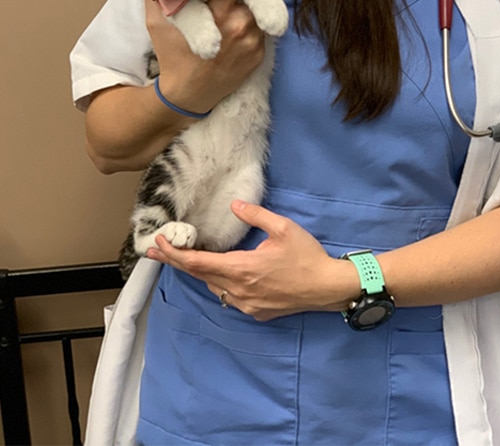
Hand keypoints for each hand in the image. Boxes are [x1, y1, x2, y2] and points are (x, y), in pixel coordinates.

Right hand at [144, 0, 269, 113]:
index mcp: (220, 15)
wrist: (189, 95)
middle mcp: (242, 26)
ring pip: (263, 5)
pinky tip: (246, 6)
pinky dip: (257, 14)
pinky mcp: (261, 53)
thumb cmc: (172, 56)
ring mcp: (255, 41)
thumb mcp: (157, 22)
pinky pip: (263, 25)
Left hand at [147, 201, 357, 320]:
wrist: (326, 287)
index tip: (159, 243)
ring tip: (183, 259)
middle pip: (198, 276)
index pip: (198, 263)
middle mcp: (238, 290)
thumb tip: (234, 204)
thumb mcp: (283, 228)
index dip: (175, 254)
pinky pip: (228, 297)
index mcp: (242, 268)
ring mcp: (246, 304)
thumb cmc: (306, 255)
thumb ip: (255, 215)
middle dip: (176, 262)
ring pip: (213, 287)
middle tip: (155, 251)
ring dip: (197, 273)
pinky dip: (217, 283)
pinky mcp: (255, 312)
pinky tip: (219, 274)